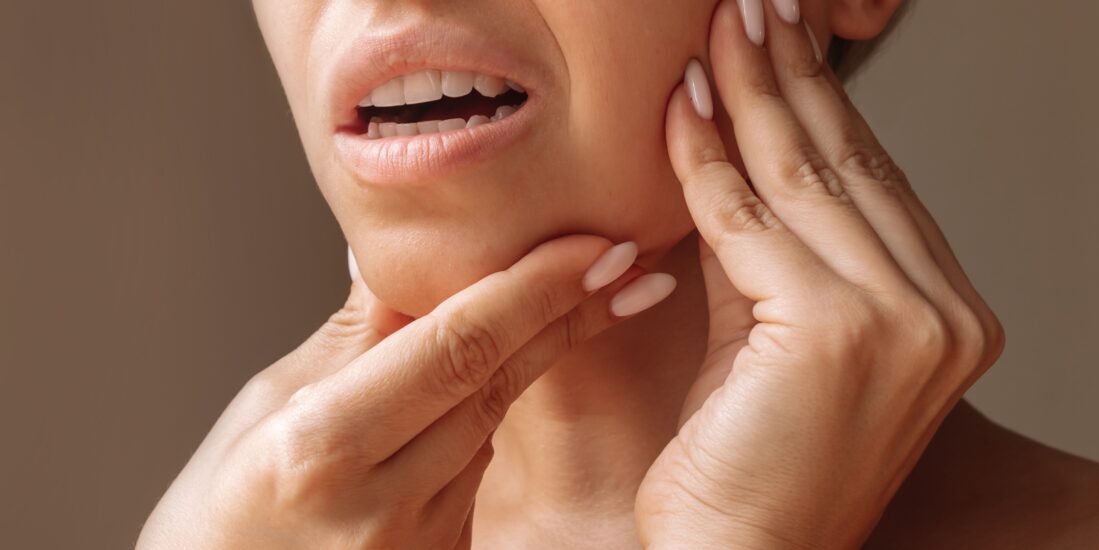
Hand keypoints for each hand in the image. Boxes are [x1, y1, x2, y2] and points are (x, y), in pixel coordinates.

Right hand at [137, 235, 672, 548]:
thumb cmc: (214, 516)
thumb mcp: (264, 406)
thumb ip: (351, 336)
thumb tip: (399, 257)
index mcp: (322, 449)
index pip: (456, 348)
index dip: (533, 289)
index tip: (591, 245)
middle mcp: (381, 504)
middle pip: (494, 381)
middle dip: (567, 312)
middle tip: (627, 259)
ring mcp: (417, 542)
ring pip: (490, 421)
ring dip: (534, 355)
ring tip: (590, 293)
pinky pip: (475, 467)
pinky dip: (487, 411)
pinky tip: (499, 373)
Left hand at [634, 2, 1004, 547]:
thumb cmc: (747, 468)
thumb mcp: (772, 341)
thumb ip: (768, 254)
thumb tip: (733, 152)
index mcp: (947, 316)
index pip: (876, 183)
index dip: (825, 105)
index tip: (784, 44)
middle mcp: (946, 315)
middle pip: (850, 165)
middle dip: (792, 76)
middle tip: (752, 9)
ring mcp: (905, 321)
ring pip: (805, 177)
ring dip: (753, 92)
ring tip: (717, 31)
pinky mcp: (839, 329)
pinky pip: (750, 219)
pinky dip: (708, 158)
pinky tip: (685, 105)